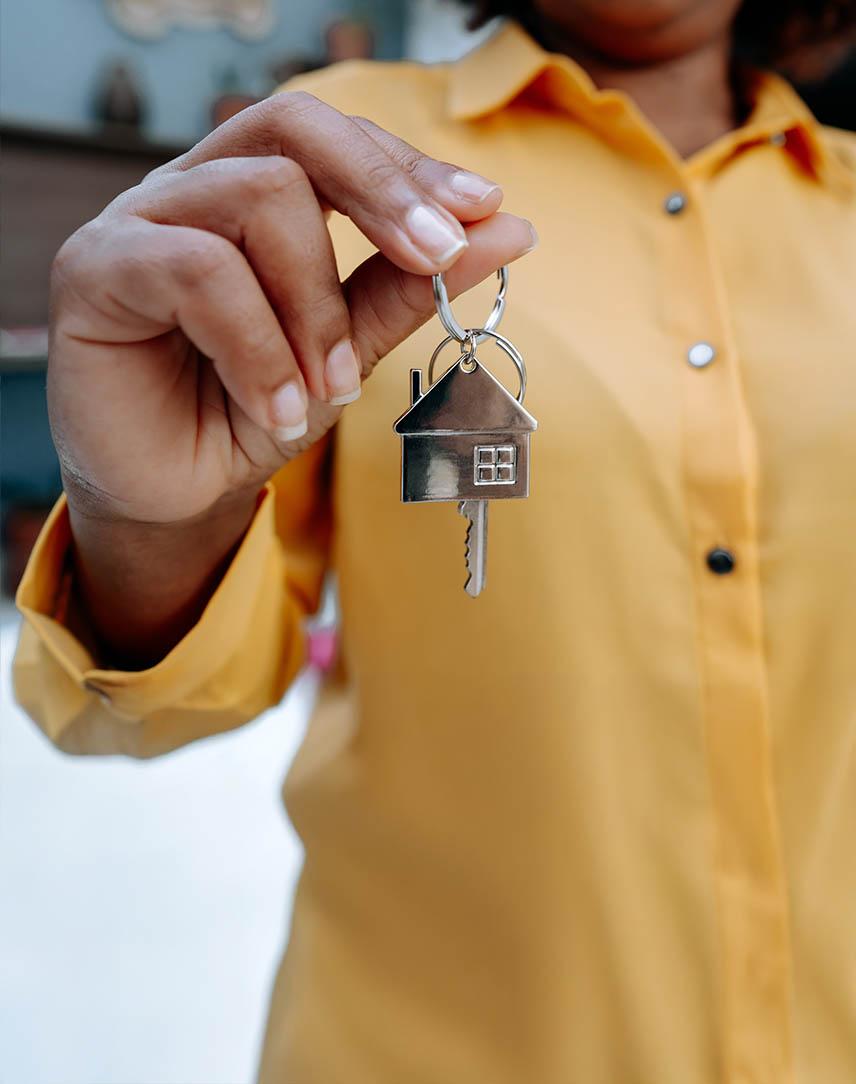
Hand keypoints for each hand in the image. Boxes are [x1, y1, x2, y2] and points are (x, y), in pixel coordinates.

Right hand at [49, 91, 536, 526]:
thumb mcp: (347, 349)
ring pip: (255, 199)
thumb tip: (509, 228)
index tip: (483, 210)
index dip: (409, 167)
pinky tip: (280, 407)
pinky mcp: (95, 270)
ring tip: (331, 390)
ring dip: (316, 307)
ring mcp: (138, 220)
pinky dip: (259, 346)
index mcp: (251, 192)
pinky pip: (197, 270)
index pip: (333, 139)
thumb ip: (409, 286)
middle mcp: (193, 189)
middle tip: (440, 257)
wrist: (177, 491)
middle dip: (381, 190)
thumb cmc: (254, 410)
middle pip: (291, 128)